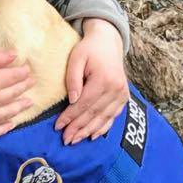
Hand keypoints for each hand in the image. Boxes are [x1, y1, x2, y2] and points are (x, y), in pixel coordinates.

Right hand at [0, 51, 34, 136]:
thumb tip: (14, 56)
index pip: (14, 77)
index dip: (23, 73)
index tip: (28, 70)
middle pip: (13, 94)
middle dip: (24, 87)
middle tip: (31, 83)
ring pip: (8, 113)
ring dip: (20, 107)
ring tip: (28, 102)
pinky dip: (5, 128)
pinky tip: (11, 123)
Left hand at [56, 18, 127, 144]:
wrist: (108, 42)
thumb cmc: (89, 49)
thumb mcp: (76, 58)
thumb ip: (73, 79)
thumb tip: (73, 101)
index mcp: (104, 79)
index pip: (84, 104)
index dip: (70, 117)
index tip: (58, 126)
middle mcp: (116, 89)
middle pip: (94, 113)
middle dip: (78, 128)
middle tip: (65, 139)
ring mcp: (122, 94)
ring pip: (104, 118)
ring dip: (89, 131)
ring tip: (75, 140)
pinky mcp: (124, 97)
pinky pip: (114, 116)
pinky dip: (103, 127)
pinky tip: (93, 135)